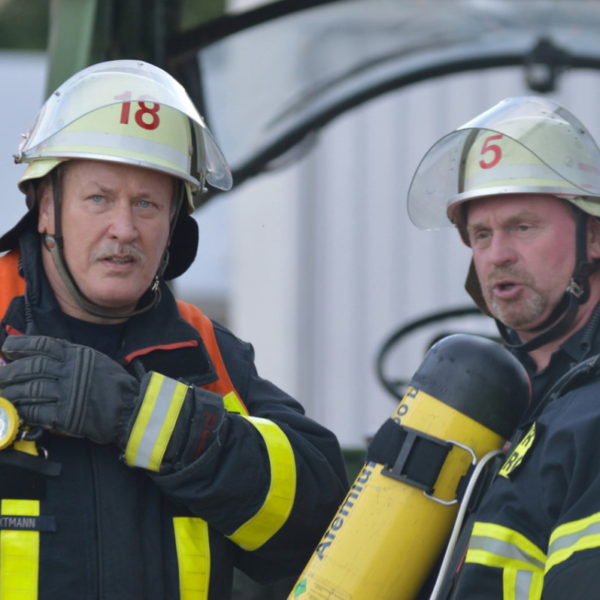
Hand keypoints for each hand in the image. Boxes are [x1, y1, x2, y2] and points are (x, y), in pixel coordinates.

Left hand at [0, 335, 137, 444]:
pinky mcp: (65, 415)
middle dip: (10, 372)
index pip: (43, 345)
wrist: (129, 408)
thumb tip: (43, 352)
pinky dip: (23, 410)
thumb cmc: (112, 383)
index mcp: (77, 355)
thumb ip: (71, 355)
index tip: (7, 347)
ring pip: (31, 389)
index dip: (22, 345)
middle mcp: (70, 371)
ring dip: (12, 393)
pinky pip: (37, 411)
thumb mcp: (94, 360)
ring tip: (3, 394)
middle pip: (32, 367)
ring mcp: (67, 393)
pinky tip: (17, 410)